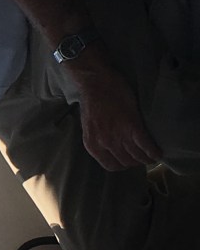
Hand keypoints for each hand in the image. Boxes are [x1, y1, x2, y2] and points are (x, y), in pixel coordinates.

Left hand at [71, 52, 161, 170]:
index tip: (130, 160)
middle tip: (143, 156)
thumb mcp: (91, 127)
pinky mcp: (131, 126)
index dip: (123, 165)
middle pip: (126, 163)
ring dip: (147, 158)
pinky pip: (145, 145)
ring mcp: (118, 136)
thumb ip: (99, 139)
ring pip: (137, 157)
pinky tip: (158, 152)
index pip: (111, 166)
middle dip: (136, 162)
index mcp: (92, 145)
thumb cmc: (93, 102)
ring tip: (152, 155)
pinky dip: (153, 151)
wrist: (96, 83)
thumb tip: (111, 147)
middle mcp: (104, 144)